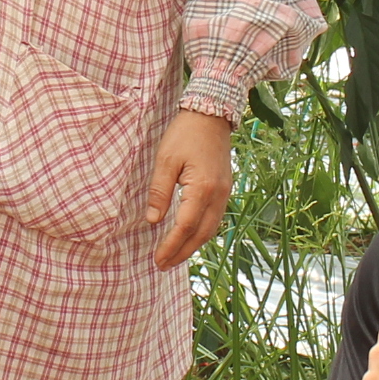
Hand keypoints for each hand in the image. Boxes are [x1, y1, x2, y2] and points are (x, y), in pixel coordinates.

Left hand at [145, 108, 235, 268]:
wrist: (211, 114)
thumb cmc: (185, 134)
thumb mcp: (165, 160)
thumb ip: (159, 192)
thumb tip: (153, 221)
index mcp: (202, 188)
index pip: (185, 227)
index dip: (171, 246)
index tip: (157, 259)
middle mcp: (218, 195)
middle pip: (201, 234)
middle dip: (182, 253)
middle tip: (163, 265)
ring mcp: (225, 192)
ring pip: (211, 229)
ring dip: (193, 246)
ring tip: (175, 256)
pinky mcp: (225, 189)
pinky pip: (215, 218)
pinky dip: (202, 233)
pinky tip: (190, 236)